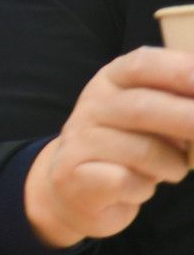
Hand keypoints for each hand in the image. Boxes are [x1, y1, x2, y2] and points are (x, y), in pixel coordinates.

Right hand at [22, 46, 193, 248]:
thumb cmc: (131, 146)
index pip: (144, 65)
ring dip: (172, 165)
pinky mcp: (73, 176)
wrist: (77, 188)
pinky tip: (139, 186)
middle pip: (142, 107)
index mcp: (113, 80)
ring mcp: (79, 141)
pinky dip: (143, 188)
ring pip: (142, 151)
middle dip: (188, 120)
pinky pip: (124, 181)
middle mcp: (92, 105)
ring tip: (173, 169)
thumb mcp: (156, 116)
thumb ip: (183, 104)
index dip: (181, 71)